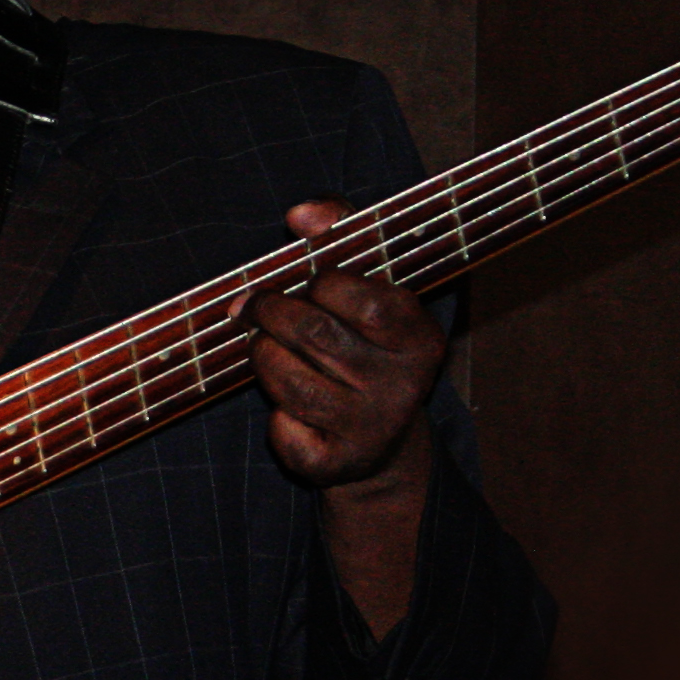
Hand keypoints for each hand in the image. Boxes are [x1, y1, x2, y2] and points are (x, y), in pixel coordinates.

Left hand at [236, 199, 445, 636]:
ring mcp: (373, 429)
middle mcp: (404, 386)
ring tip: (269, 351)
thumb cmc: (364, 341)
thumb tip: (300, 214)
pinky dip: (274, 419)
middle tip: (258, 308)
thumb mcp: (367, 282)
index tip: (304, 282)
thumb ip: (340, 230)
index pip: (359, 296)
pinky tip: (287, 410)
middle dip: (270, 313)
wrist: (381, 441)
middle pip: (312, 333)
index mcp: (421, 337)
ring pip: (289, 380)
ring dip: (264, 358)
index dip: (317, 282)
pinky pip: (284, 433)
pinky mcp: (337, 465)